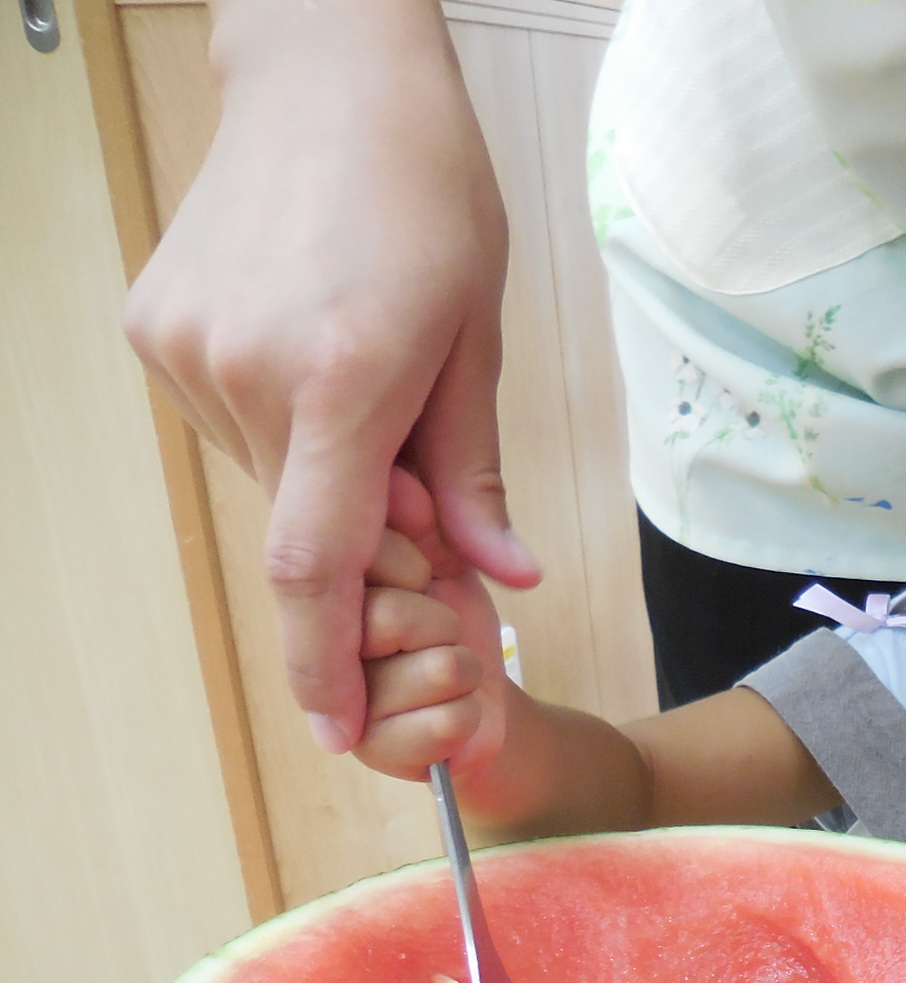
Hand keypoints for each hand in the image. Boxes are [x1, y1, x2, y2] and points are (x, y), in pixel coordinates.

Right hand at [124, 0, 539, 756]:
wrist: (328, 80)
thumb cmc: (427, 197)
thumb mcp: (478, 338)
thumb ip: (474, 470)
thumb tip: (500, 582)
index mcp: (341, 380)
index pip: (317, 565)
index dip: (326, 664)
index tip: (339, 732)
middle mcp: (246, 372)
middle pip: (307, 524)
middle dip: (369, 540)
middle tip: (422, 492)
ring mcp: (187, 351)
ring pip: (271, 477)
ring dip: (329, 474)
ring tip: (372, 382)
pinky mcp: (158, 331)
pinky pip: (234, 424)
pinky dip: (287, 428)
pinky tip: (319, 353)